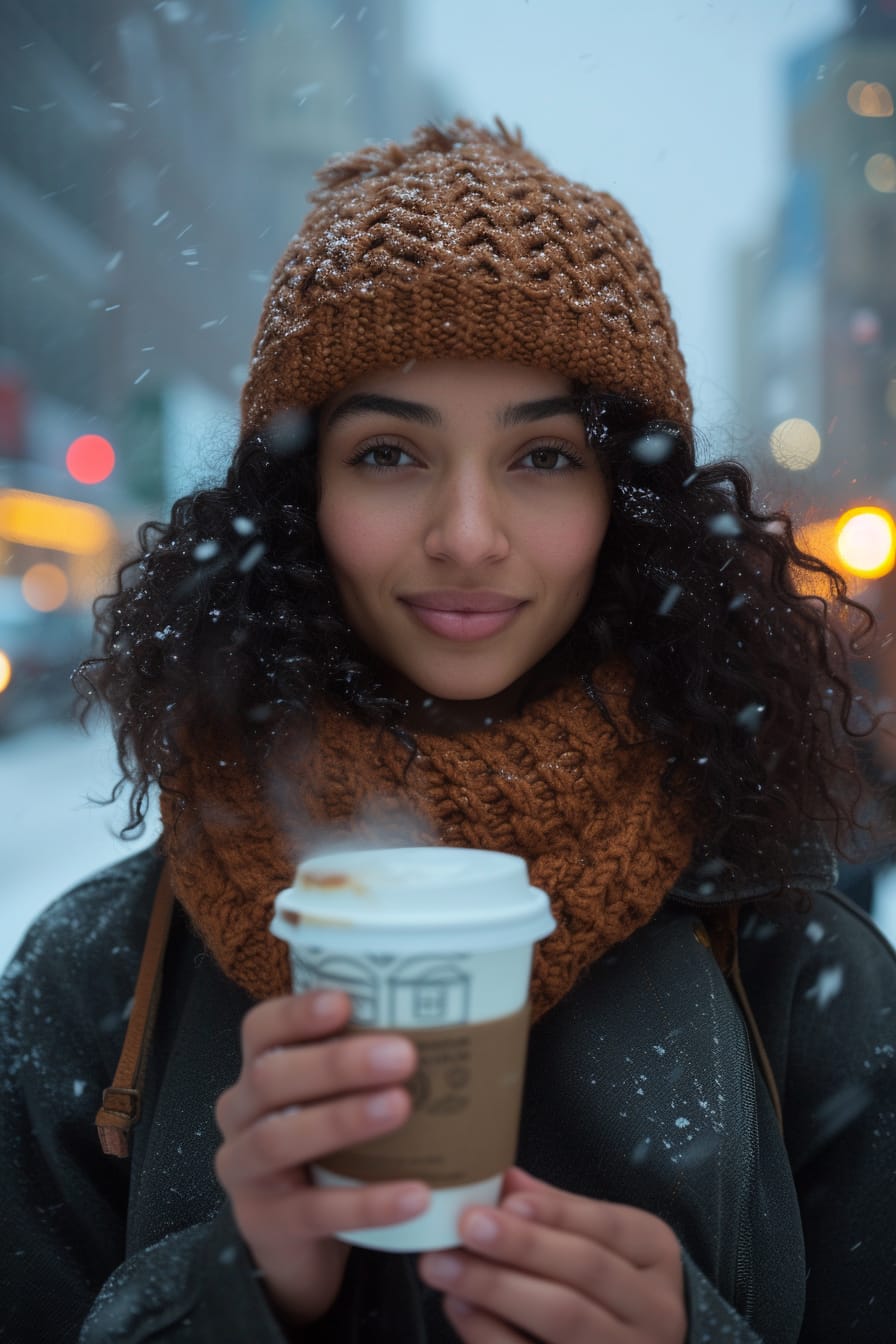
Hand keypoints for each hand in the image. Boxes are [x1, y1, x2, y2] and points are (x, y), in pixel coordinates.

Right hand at [214, 989, 428, 1328]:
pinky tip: (414, 1195)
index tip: (346, 1003)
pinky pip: (313, 1211)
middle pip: (271, 1078)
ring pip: (279, 1139)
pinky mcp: (264, 1221)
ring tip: (401, 1107)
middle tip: (402, 1055)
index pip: (262, 1028)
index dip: (298, 1013)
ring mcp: (245, 1169)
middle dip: (336, 1063)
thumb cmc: (326, 1145)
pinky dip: (366, 1203)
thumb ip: (364, 1064)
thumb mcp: (332, 1098)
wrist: (294, 1236)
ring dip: (342, 1120)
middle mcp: (240, 1112)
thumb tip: (450, 1025)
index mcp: (258, 1069)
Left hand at [418, 1166, 685, 1343]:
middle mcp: (654, 1310)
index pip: (608, 1226)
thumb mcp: (609, 1243)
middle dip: (521, 1245)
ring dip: (497, 1288)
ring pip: (563, 1318)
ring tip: (445, 1265)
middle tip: (465, 1226)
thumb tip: (507, 1180)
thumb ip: (560, 1212)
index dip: (555, 1212)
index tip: (506, 1198)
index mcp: (656, 1256)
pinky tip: (459, 1307)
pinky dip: (490, 1333)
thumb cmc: (616, 1290)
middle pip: (585, 1270)